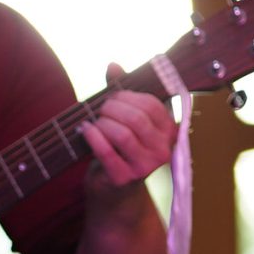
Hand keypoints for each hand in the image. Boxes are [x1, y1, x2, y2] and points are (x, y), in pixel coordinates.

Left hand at [78, 62, 177, 206]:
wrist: (114, 187)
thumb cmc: (121, 146)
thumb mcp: (125, 117)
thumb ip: (122, 91)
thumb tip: (113, 65)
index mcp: (169, 131)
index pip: (152, 105)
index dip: (128, 96)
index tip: (113, 98)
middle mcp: (163, 150)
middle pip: (136, 119)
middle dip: (112, 108)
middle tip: (100, 110)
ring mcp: (146, 167)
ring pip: (122, 134)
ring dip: (102, 123)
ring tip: (93, 122)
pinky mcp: (125, 179)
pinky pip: (107, 152)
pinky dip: (92, 137)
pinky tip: (84, 130)